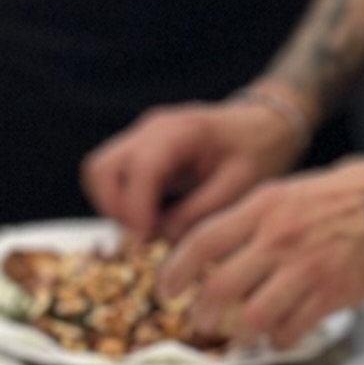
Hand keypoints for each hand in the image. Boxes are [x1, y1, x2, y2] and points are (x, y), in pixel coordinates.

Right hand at [84, 90, 305, 242]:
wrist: (264, 125)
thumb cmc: (258, 154)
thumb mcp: (241, 188)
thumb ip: (201, 213)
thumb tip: (163, 234)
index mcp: (181, 131)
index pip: (139, 168)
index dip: (136, 209)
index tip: (149, 239)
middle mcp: (152, 127)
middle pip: (102, 168)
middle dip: (117, 210)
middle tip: (149, 236)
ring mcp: (140, 135)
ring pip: (99, 172)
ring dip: (115, 207)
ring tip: (152, 227)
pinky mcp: (139, 148)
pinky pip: (112, 176)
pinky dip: (122, 201)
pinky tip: (154, 216)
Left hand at [160, 155, 363, 345]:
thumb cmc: (358, 190)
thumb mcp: (295, 188)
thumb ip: (259, 216)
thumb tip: (225, 246)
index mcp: (266, 205)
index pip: (202, 241)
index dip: (176, 271)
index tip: (167, 288)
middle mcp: (280, 236)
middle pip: (220, 285)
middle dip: (202, 313)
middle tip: (200, 323)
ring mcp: (308, 266)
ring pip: (253, 315)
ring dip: (240, 335)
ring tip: (240, 339)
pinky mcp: (335, 292)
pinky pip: (292, 328)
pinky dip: (279, 340)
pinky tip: (279, 337)